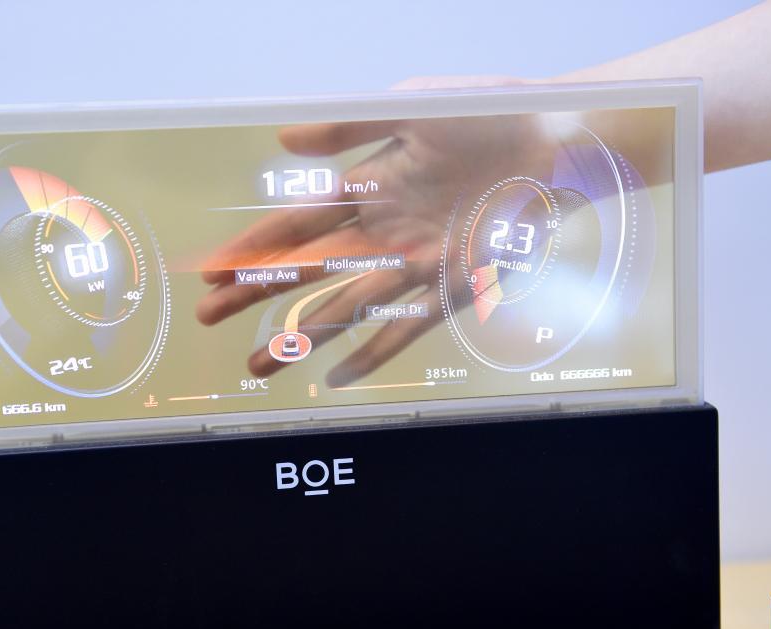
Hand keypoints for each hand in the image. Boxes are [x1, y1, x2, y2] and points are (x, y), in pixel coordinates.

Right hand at [196, 76, 555, 386]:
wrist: (560, 143)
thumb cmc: (490, 116)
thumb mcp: (412, 109)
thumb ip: (349, 127)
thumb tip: (283, 139)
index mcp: (369, 189)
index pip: (296, 224)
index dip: (252, 247)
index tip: (210, 269)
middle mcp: (384, 232)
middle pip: (308, 270)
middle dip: (257, 294)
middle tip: (209, 317)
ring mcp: (416, 265)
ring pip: (345, 307)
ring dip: (301, 336)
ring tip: (259, 365)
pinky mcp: (454, 288)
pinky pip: (407, 327)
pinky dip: (373, 351)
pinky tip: (337, 377)